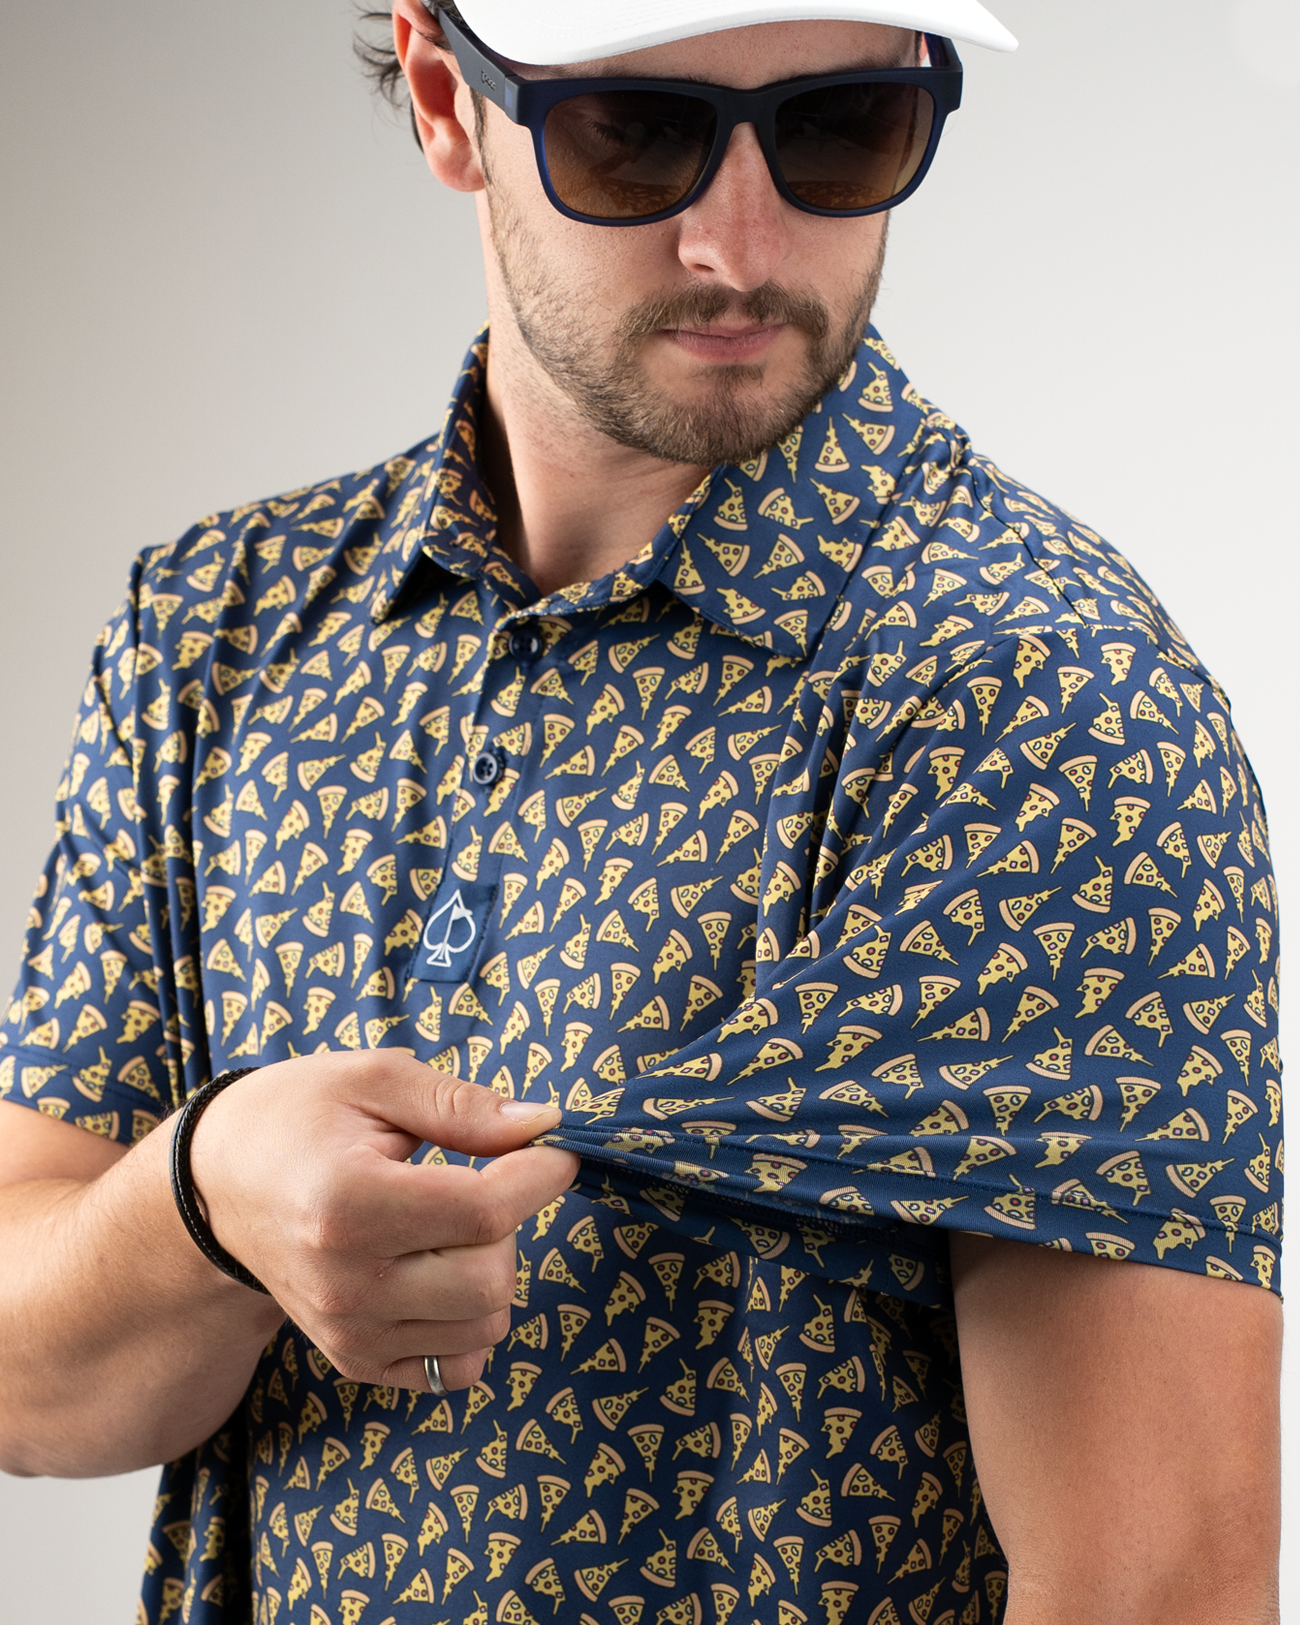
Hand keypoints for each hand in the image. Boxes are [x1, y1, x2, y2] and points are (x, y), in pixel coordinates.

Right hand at [188, 1051, 576, 1391]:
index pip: (485, 1209)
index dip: (540, 1174)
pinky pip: (457, 1366)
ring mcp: (349, 1332)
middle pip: (492, 1277)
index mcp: (347, 1204)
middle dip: (510, 1221)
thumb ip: (462, 1105)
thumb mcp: (371, 1079)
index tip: (552, 1147)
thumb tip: (546, 1126)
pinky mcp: (356, 1359)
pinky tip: (441, 1269)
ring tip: (449, 1222)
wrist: (217, 1187)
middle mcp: (345, 1284)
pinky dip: (470, 1320)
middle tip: (481, 1179)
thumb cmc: (295, 1118)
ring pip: (486, 1325)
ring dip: (493, 1268)